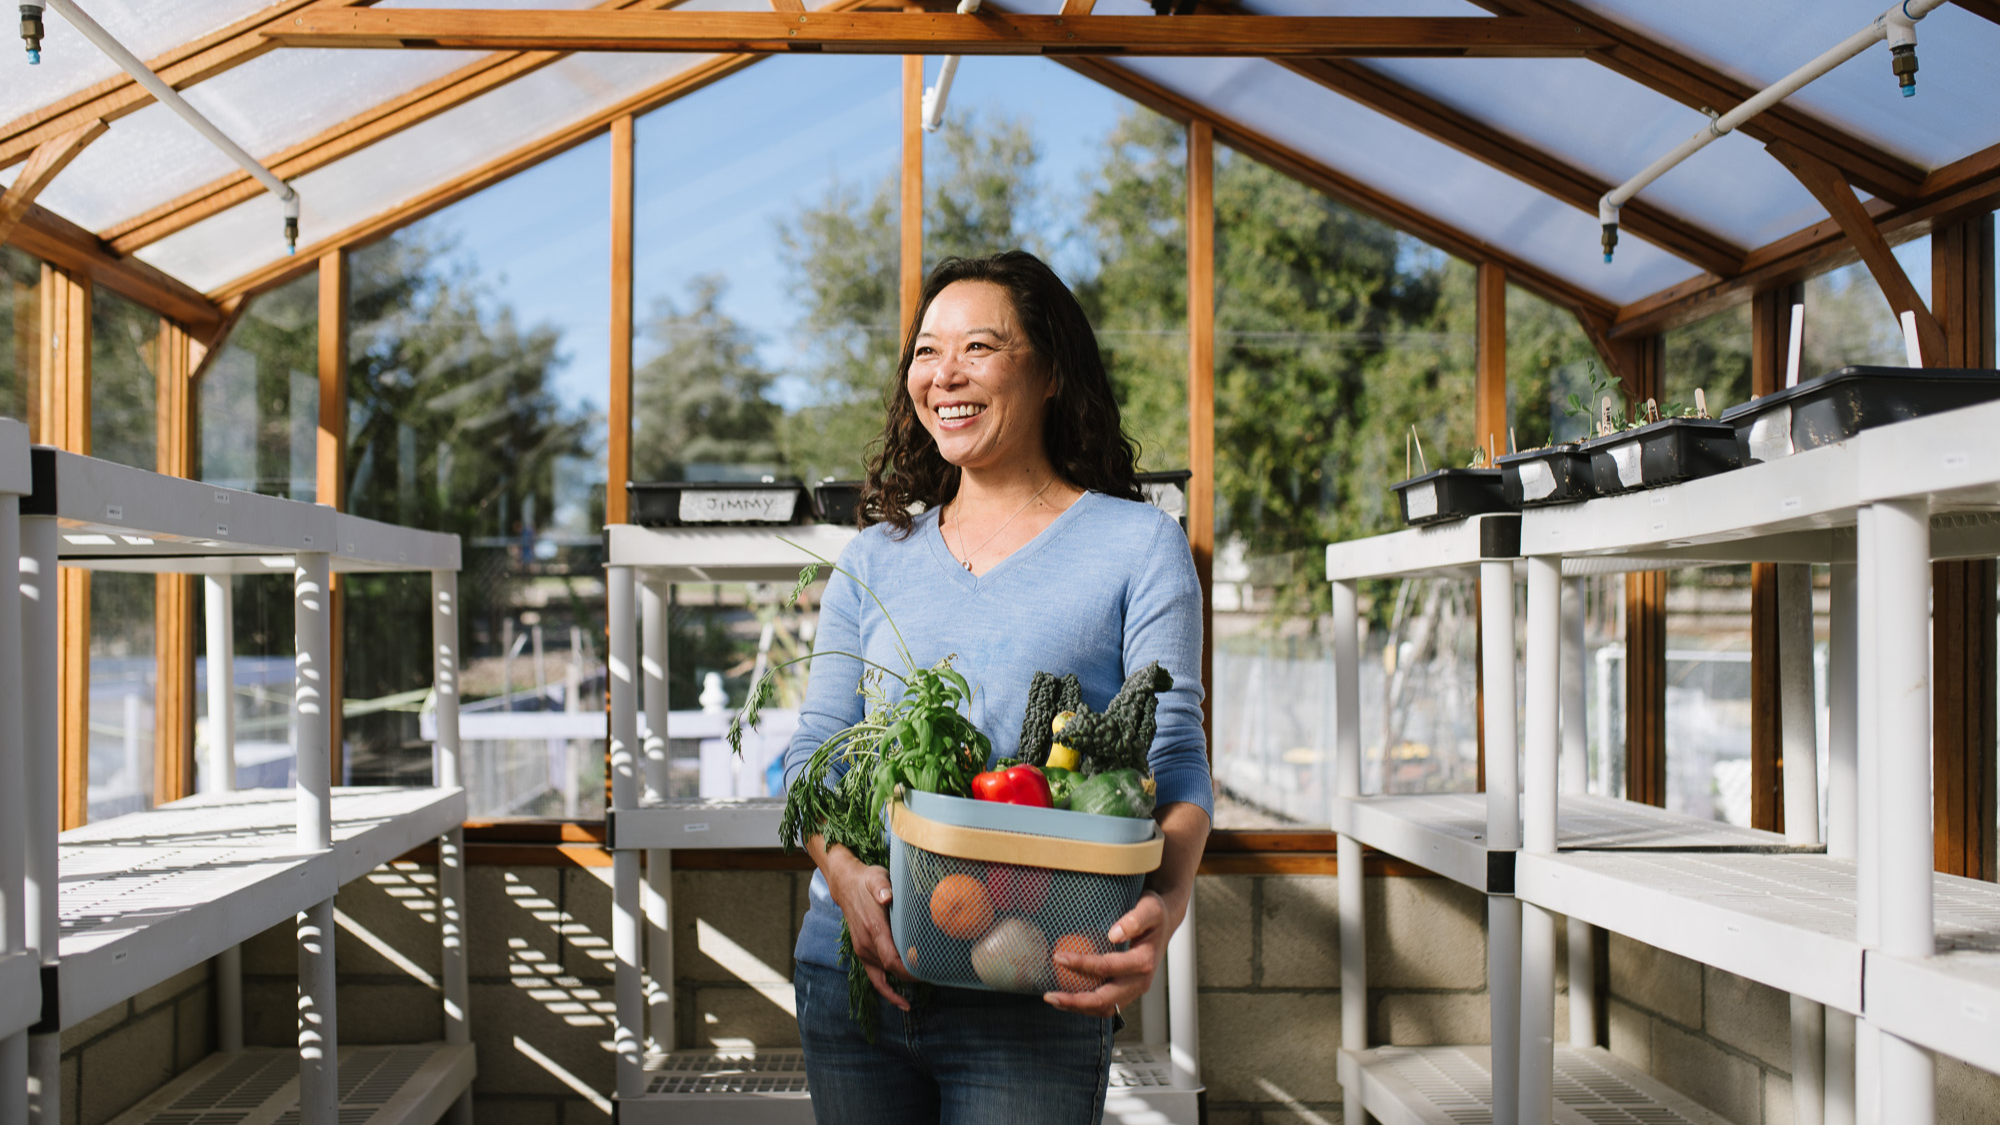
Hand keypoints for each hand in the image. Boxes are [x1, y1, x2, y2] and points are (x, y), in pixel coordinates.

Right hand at [821, 846, 913, 1009]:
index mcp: (873, 928)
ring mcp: (863, 950)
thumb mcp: (876, 878)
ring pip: (884, 976)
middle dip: (912, 975)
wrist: (846, 885)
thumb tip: (887, 896)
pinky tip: (902, 1002)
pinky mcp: (863, 953)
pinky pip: (875, 979)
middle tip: (936, 974)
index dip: (908, 968)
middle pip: (891, 969)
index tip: (926, 970)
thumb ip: (882, 887)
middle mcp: (867, 944)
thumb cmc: (867, 880)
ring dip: (903, 982)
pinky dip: (888, 992)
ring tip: (926, 983)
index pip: (891, 958)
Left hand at [1042, 889, 1170, 1017]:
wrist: (1165, 923)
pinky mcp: (1128, 992)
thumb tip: (1114, 934)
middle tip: (1049, 996)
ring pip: (1105, 1008)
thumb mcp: (1150, 909)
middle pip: (1106, 1000)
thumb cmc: (1154, 913)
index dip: (1082, 965)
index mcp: (1144, 962)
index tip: (1059, 957)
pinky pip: (1107, 1005)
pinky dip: (1086, 1006)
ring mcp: (1134, 990)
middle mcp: (1140, 981)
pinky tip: (1067, 997)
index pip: (1109, 967)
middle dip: (1076, 1001)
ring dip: (1079, 1008)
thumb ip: (1135, 920)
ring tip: (1054, 1000)